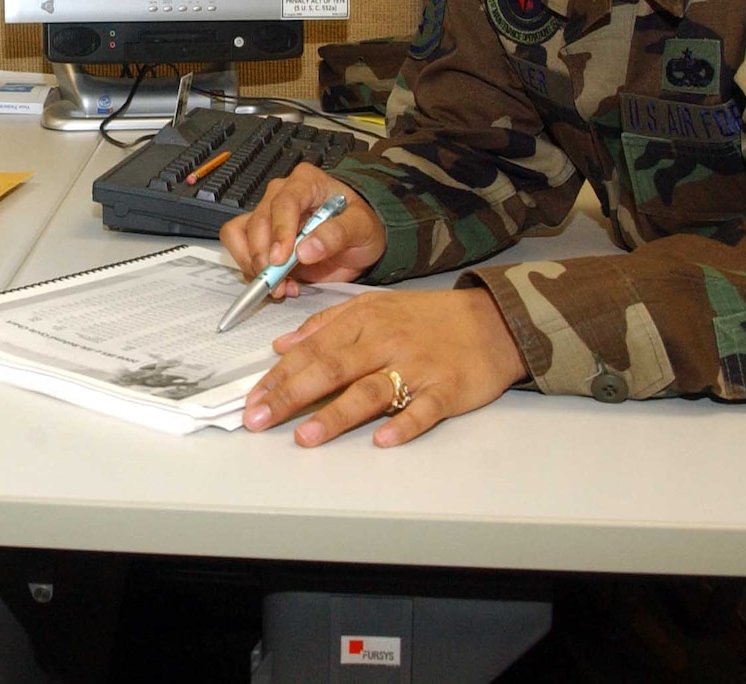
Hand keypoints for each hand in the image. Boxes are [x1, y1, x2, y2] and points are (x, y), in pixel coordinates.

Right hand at [219, 163, 384, 294]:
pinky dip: (251, 270)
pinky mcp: (261, 237)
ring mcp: (268, 215)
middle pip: (258, 221)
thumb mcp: (361, 228)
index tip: (280, 259)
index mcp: (306, 182)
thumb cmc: (360, 226)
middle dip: (264, 256)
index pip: (284, 202)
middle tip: (279, 283)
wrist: (357, 241)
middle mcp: (281, 194)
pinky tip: (278, 284)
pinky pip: (240, 248)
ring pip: (240, 234)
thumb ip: (337, 235)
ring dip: (253, 264)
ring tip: (279, 286)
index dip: (279, 231)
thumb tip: (305, 250)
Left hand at [241, 288, 527, 447]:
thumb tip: (282, 345)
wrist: (493, 321)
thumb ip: (326, 324)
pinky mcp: (447, 389)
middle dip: (290, 395)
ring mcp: (416, 367)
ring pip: (370, 391)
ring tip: (306, 436)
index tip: (252, 399)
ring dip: (336, 415)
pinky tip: (383, 439)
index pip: (311, 349)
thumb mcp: (374, 306)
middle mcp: (385, 342)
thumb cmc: (428, 317)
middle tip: (259, 419)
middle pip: (331, 369)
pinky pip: (423, 410)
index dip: (278, 376)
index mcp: (364, 320)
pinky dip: (403, 424)